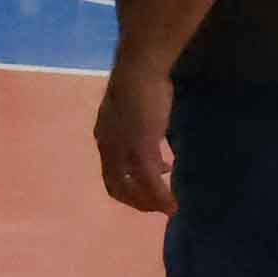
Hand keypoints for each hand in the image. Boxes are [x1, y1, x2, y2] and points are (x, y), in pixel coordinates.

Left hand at [92, 58, 175, 214]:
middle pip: (117, 187)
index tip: (149, 190)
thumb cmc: (143, 85)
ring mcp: (122, 149)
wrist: (141, 68)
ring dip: (150, 203)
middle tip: (158, 206)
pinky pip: (149, 182)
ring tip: (168, 208)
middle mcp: (108, 148)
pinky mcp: (140, 148)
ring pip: (132, 188)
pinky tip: (172, 203)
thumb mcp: (139, 116)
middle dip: (138, 201)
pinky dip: (160, 197)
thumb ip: (143, 135)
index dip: (128, 187)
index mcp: (105, 138)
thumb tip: (157, 155)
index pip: (111, 174)